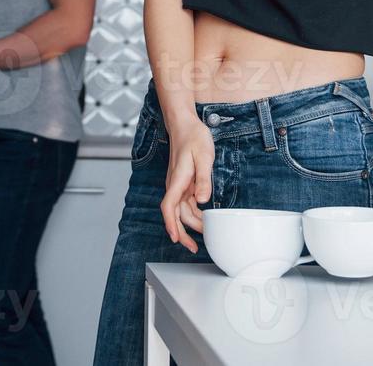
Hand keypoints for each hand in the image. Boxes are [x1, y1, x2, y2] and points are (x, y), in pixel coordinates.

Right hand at [160, 117, 214, 253]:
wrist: (184, 124)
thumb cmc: (193, 137)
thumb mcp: (204, 156)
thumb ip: (203, 179)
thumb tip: (202, 200)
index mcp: (177, 180)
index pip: (169, 207)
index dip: (171, 224)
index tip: (175, 239)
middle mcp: (174, 184)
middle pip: (175, 214)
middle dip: (183, 233)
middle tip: (194, 248)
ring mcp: (178, 184)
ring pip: (181, 210)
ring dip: (191, 223)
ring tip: (204, 235)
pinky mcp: (183, 182)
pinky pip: (185, 202)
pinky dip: (193, 212)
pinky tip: (202, 218)